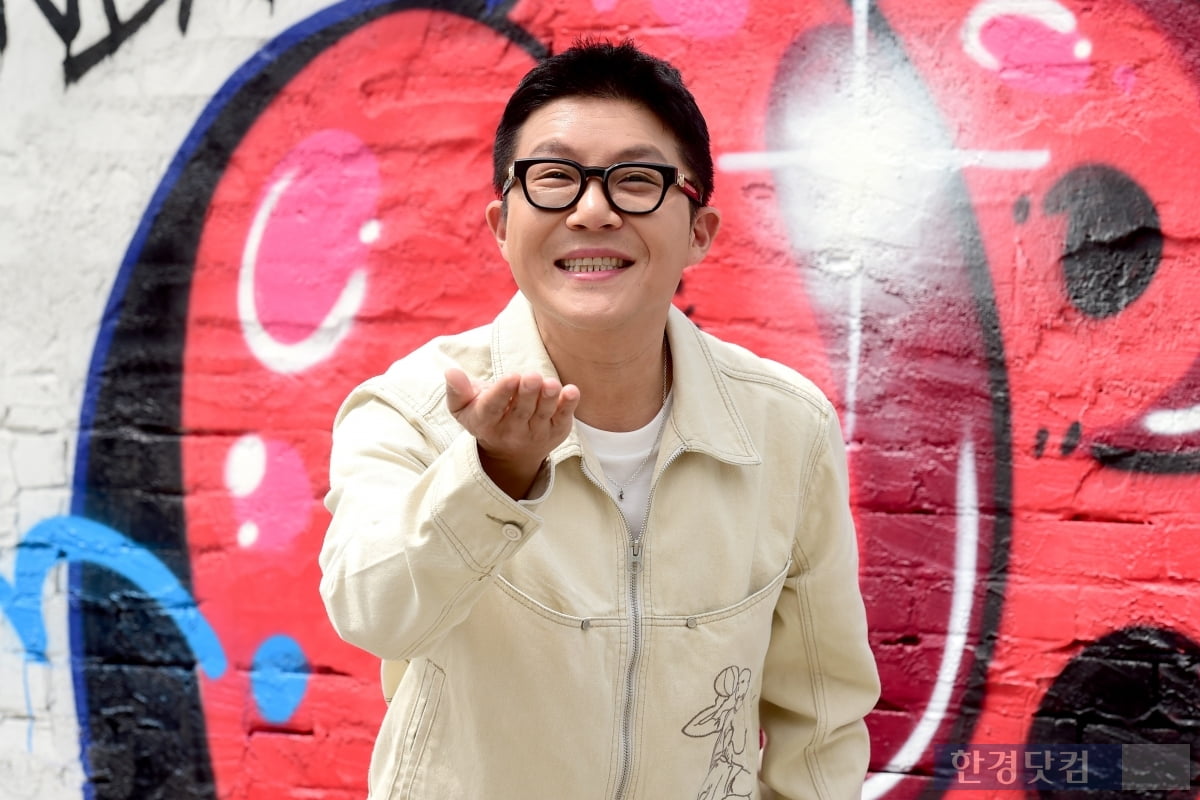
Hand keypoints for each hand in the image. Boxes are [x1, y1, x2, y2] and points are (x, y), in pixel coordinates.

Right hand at [445, 368, 579, 498]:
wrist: (509, 454)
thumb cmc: (485, 418)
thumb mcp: (464, 408)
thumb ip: (457, 390)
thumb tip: (451, 372)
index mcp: (487, 422)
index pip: (494, 408)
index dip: (503, 393)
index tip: (511, 377)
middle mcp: (511, 431)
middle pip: (521, 411)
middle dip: (528, 393)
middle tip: (532, 376)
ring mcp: (535, 433)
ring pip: (543, 414)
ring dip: (549, 398)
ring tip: (551, 384)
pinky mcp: (555, 432)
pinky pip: (563, 419)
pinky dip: (569, 406)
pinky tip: (572, 391)